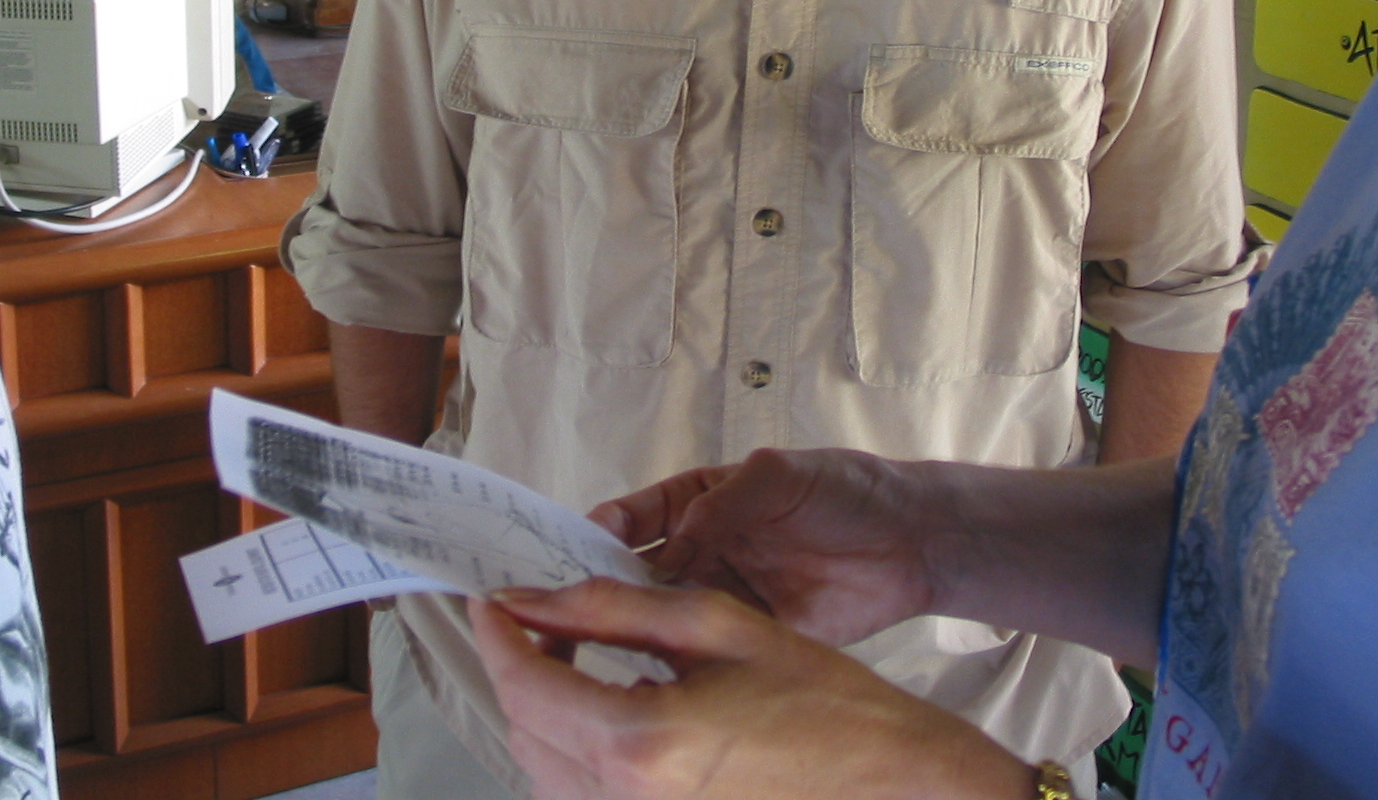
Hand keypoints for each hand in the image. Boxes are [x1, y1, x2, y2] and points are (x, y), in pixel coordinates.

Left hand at [470, 580, 1030, 799]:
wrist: (891, 781)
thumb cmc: (822, 701)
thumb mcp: (715, 625)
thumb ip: (611, 607)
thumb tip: (534, 597)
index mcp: (641, 744)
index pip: (526, 684)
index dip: (497, 634)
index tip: (487, 601)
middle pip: (525, 732)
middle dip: (519, 669)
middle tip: (536, 620)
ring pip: (544, 775)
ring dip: (543, 714)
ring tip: (571, 661)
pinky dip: (574, 756)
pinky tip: (606, 715)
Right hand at [590, 448, 942, 647]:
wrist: (910, 543)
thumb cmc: (845, 491)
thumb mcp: (780, 476)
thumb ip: (722, 503)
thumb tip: (673, 543)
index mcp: (696, 502)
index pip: (631, 517)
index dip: (597, 532)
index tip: (570, 551)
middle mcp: (699, 550)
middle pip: (635, 572)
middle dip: (602, 586)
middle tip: (573, 606)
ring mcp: (723, 595)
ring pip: (662, 616)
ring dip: (635, 628)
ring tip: (606, 643)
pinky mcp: (751, 637)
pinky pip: (705, 651)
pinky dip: (681, 661)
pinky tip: (660, 671)